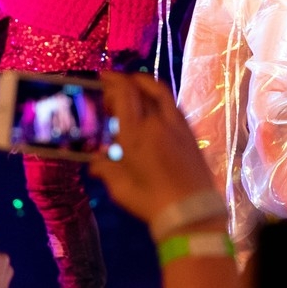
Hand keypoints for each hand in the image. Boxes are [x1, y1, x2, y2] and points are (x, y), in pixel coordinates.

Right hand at [89, 72, 217, 225]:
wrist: (191, 209)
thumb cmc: (151, 201)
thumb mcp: (121, 189)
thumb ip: (106, 170)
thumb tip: (95, 162)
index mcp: (136, 134)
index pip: (125, 95)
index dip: (114, 81)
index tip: (103, 78)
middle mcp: (157, 122)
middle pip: (141, 89)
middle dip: (125, 83)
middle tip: (113, 88)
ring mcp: (177, 124)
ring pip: (161, 92)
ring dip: (145, 84)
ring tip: (133, 87)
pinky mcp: (190, 131)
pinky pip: (173, 104)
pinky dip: (160, 97)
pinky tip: (153, 106)